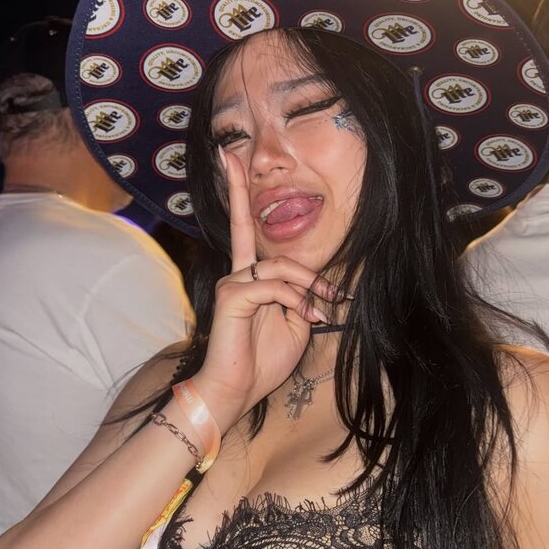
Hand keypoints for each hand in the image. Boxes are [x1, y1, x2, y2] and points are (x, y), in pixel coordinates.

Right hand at [192, 151, 337, 431]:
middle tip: (321, 271)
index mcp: (249, 278)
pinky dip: (296, 300)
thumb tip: (315, 284)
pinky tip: (306, 316)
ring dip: (308, 286)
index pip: (242, 227)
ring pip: (279, 266)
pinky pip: (273, 286)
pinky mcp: (231, 297)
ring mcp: (231, 284)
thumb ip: (300, 297)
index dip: (236, 190)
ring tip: (321, 309)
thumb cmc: (262, 361)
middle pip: (246, 226)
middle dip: (249, 200)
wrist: (236, 391)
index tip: (227, 157)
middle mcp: (235, 274)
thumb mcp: (294, 324)